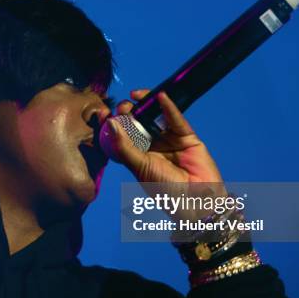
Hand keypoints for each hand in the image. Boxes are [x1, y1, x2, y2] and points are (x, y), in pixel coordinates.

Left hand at [105, 89, 224, 188]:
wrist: (195, 201)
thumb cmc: (165, 190)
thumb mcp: (140, 167)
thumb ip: (124, 146)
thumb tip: (110, 125)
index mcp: (137, 154)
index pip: (122, 134)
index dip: (113, 123)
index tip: (103, 113)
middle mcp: (152, 145)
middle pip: (138, 122)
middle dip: (128, 111)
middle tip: (122, 106)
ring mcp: (169, 139)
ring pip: (155, 116)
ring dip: (145, 104)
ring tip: (135, 96)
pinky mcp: (186, 136)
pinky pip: (175, 118)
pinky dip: (168, 106)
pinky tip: (160, 96)